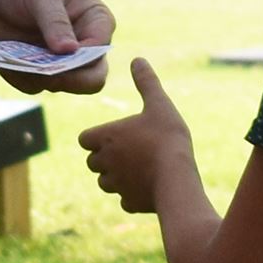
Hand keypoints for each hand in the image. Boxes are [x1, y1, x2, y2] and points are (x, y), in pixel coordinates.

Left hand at [0, 0, 113, 94]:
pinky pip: (32, 86)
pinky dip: (19, 75)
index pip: (101, 49)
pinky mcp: (36, 73)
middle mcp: (83, 46)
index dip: (85, 57)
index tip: (60, 52)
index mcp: (95, 21)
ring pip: (60, 86)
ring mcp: (60, 62)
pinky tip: (7, 56)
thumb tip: (69, 51)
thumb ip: (55, 20)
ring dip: (39, 75)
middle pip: (92, 79)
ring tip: (17, 54)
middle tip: (45, 71)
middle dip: (70, 79)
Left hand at [77, 58, 193, 212]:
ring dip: (117, 176)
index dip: (97, 137)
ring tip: (141, 167)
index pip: (85, 138)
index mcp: (106, 138)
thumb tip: (137, 59)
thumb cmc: (166, 138)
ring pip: (105, 182)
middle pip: (92, 161)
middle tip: (131, 150)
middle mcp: (104, 163)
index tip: (115, 134)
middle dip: (106, 157)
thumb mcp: (160, 104)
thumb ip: (147, 83)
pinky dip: (133, 194)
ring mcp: (116, 185)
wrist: (177, 179)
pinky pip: (124, 199)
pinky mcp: (129, 203)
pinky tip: (150, 185)